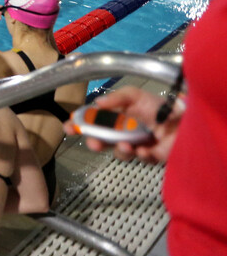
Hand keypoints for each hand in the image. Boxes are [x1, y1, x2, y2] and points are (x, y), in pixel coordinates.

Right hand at [64, 87, 181, 164]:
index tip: (70, 126)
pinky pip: (139, 159)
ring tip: (126, 146)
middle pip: (102, 139)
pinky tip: (145, 150)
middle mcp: (124, 131)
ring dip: (119, 150)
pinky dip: (140, 155)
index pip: (94, 120)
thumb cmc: (159, 107)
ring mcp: (136, 145)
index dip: (81, 123)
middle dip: (94, 141)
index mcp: (118, 116)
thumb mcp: (135, 96)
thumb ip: (117, 98)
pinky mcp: (150, 156)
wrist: (185, 121)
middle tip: (93, 143)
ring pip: (119, 152)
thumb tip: (97, 103)